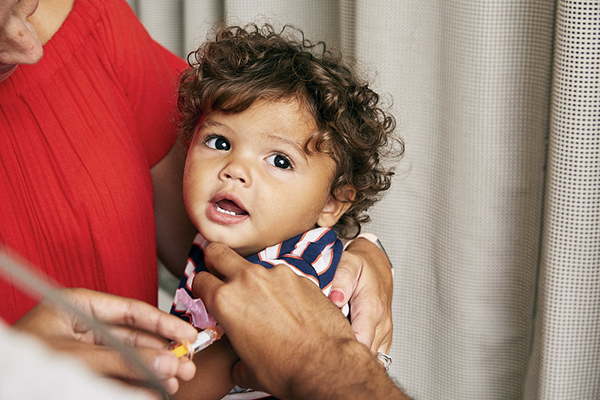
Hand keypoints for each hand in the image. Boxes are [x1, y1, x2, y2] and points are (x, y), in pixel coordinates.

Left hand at [12, 288, 197, 395]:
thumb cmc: (22, 362)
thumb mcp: (77, 356)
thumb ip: (122, 360)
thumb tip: (164, 361)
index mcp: (79, 306)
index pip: (131, 310)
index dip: (164, 322)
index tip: (188, 334)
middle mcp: (85, 326)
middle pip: (135, 335)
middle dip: (163, 350)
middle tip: (187, 363)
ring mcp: (86, 350)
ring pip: (130, 357)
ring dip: (155, 368)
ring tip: (176, 379)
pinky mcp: (85, 372)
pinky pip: (118, 374)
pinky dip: (138, 382)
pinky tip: (155, 388)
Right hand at [193, 243, 406, 399]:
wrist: (326, 364)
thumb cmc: (286, 369)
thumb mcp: (247, 368)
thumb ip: (235, 355)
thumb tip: (238, 363)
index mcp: (226, 301)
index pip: (200, 279)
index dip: (202, 288)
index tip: (207, 295)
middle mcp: (249, 280)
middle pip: (219, 252)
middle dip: (216, 261)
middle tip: (221, 275)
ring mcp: (276, 274)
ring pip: (255, 267)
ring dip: (254, 280)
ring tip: (266, 304)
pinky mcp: (300, 276)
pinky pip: (282, 276)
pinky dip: (281, 288)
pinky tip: (290, 307)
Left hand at [328, 237, 393, 352]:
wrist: (376, 267)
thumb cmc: (360, 266)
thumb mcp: (349, 264)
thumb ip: (342, 279)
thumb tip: (336, 298)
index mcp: (373, 309)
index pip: (360, 343)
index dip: (341, 350)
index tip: (324, 348)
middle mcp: (382, 324)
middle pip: (363, 355)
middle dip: (343, 357)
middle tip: (322, 350)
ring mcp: (384, 333)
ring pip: (369, 359)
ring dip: (351, 356)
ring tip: (332, 348)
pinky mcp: (383, 339)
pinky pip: (374, 357)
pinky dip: (359, 355)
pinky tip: (344, 347)